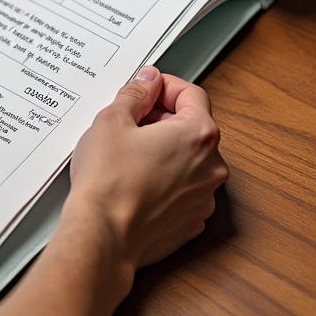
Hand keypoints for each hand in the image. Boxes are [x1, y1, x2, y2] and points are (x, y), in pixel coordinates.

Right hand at [66, 66, 228, 270]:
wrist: (104, 235)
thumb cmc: (108, 180)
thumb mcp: (112, 120)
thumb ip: (136, 93)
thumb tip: (148, 81)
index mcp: (197, 134)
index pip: (192, 94)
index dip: (165, 86)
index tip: (146, 89)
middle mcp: (211, 166)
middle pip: (192, 127)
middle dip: (161, 119)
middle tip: (129, 120)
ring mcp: (204, 197)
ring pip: (187, 160)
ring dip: (163, 150)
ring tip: (127, 153)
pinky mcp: (191, 220)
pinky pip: (182, 189)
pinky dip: (164, 180)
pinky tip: (135, 180)